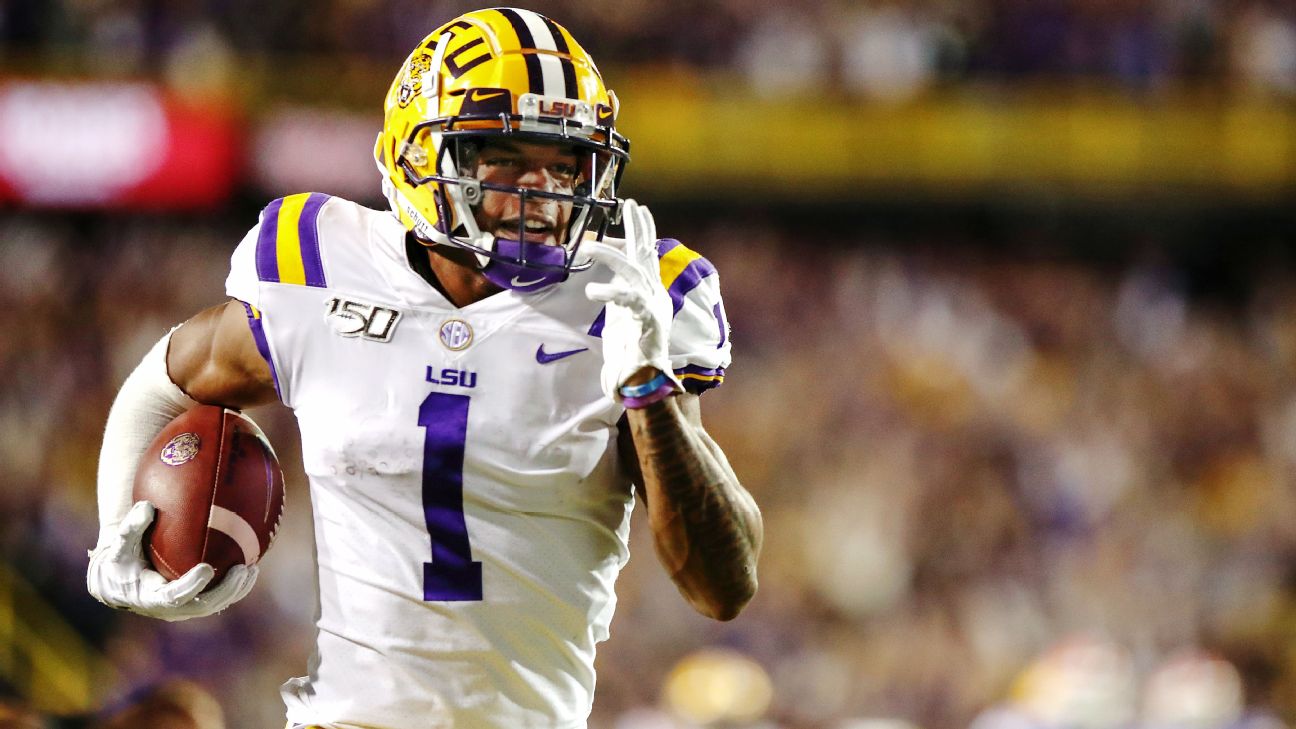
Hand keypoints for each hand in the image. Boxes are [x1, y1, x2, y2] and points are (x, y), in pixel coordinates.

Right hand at [87, 501, 257, 620]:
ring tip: (251, 569)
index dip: (191, 586)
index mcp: (151, 597)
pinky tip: (251, 566)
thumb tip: (146, 507)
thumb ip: (131, 527)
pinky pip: (218, 598)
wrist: (120, 582)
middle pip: (203, 605)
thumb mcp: (120, 544)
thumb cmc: (122, 559)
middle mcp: (170, 609)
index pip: (173, 597)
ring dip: (236, 590)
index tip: (206, 569)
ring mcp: (185, 609)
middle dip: (225, 591)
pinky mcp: (195, 604)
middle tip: (241, 570)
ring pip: (215, 605)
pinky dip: (235, 586)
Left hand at [584, 199, 681, 400]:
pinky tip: (593, 290)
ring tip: (587, 246)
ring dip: (610, 256)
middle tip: (630, 205)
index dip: (644, 230)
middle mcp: (654, 295)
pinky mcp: (647, 321)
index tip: (638, 207)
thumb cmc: (630, 351)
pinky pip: (629, 300)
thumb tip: (607, 279)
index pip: (647, 254)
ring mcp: (653, 307)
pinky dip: (611, 292)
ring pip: (633, 271)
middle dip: (639, 228)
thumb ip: (620, 295)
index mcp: (650, 292)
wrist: (641, 380)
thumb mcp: (622, 315)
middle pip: (646, 254)